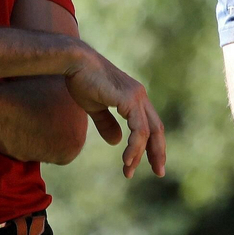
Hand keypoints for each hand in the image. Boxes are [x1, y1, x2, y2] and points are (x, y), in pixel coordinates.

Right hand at [62, 48, 166, 178]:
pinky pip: (139, 130)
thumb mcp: (94, 107)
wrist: (74, 62)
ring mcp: (137, 96)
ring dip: (139, 154)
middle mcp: (140, 96)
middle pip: (157, 129)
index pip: (150, 124)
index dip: (152, 144)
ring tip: (129, 171)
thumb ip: (106, 123)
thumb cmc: (81, 80)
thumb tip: (116, 141)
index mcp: (134, 97)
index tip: (150, 163)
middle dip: (158, 152)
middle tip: (159, 172)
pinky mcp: (129, 99)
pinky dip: (135, 147)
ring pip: (147, 132)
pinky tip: (127, 160)